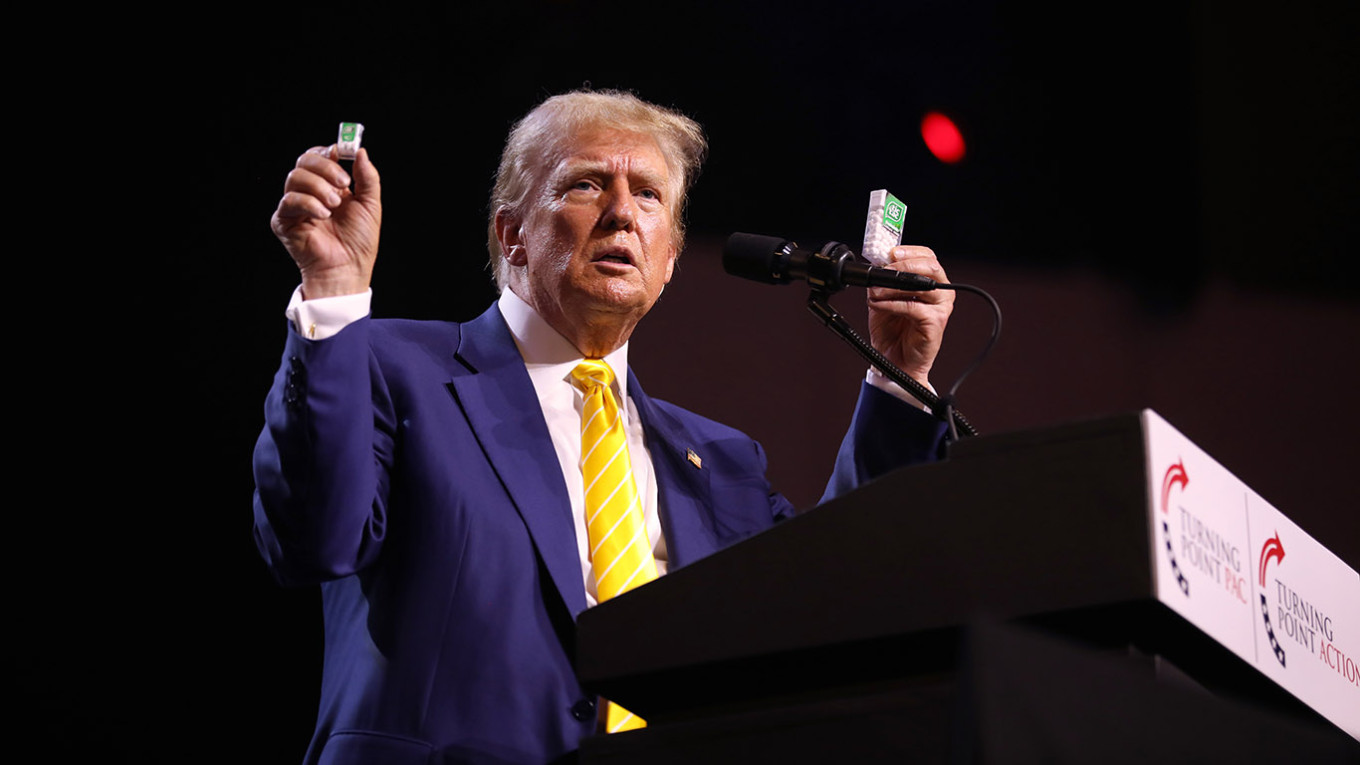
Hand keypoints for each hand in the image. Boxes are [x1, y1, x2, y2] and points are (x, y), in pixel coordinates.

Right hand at [270, 145, 381, 298]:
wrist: (349, 268)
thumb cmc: (360, 242)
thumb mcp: (370, 204)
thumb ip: (367, 177)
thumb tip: (360, 151)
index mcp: (329, 186)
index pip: (319, 156)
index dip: (328, 151)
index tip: (341, 153)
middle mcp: (310, 192)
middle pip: (304, 161)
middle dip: (325, 168)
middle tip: (342, 183)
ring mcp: (295, 206)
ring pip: (295, 177)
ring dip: (318, 187)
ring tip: (334, 206)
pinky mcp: (283, 221)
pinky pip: (289, 200)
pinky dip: (308, 203)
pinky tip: (323, 215)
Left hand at [866, 245, 953, 386]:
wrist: (894, 360)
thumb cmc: (893, 330)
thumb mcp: (883, 298)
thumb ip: (882, 281)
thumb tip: (876, 265)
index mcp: (931, 282)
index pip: (927, 256)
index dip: (910, 251)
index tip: (890, 254)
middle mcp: (941, 292)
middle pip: (929, 266)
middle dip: (903, 266)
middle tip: (882, 272)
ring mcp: (941, 308)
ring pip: (920, 286)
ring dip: (891, 287)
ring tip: (874, 293)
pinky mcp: (935, 323)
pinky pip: (912, 307)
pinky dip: (892, 304)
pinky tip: (879, 305)